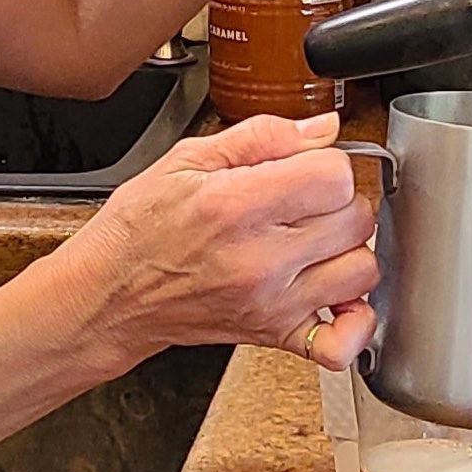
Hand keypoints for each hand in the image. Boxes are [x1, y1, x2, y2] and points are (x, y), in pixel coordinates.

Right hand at [67, 112, 376, 373]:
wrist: (109, 294)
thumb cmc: (140, 228)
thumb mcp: (186, 159)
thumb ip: (263, 135)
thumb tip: (323, 129)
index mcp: (236, 204)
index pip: (334, 175)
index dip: (327, 163)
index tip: (307, 167)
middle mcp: (259, 258)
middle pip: (356, 218)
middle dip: (339, 201)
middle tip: (309, 201)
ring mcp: (271, 303)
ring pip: (362, 270)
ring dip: (349, 251)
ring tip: (319, 241)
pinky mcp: (274, 335)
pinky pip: (342, 343)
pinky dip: (354, 323)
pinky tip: (338, 298)